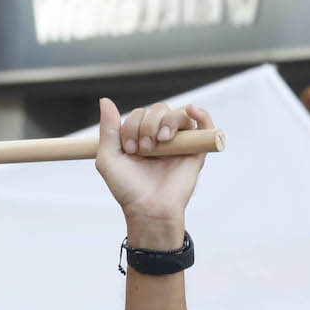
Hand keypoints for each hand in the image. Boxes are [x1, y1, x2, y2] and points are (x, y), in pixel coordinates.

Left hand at [95, 99, 212, 248]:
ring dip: (167, 122)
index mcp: (140, 137)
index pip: (139, 114)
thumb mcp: (109, 158)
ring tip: (162, 140)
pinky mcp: (196, 150)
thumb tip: (105, 100)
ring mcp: (179, 142)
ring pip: (178, 114)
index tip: (130, 150)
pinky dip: (201, 113)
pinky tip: (191, 110)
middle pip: (158, 110)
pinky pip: (204, 124)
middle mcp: (160, 137)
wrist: (148, 209)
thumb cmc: (128, 188)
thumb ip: (108, 130)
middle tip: (144, 149)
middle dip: (148, 125)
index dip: (132, 126)